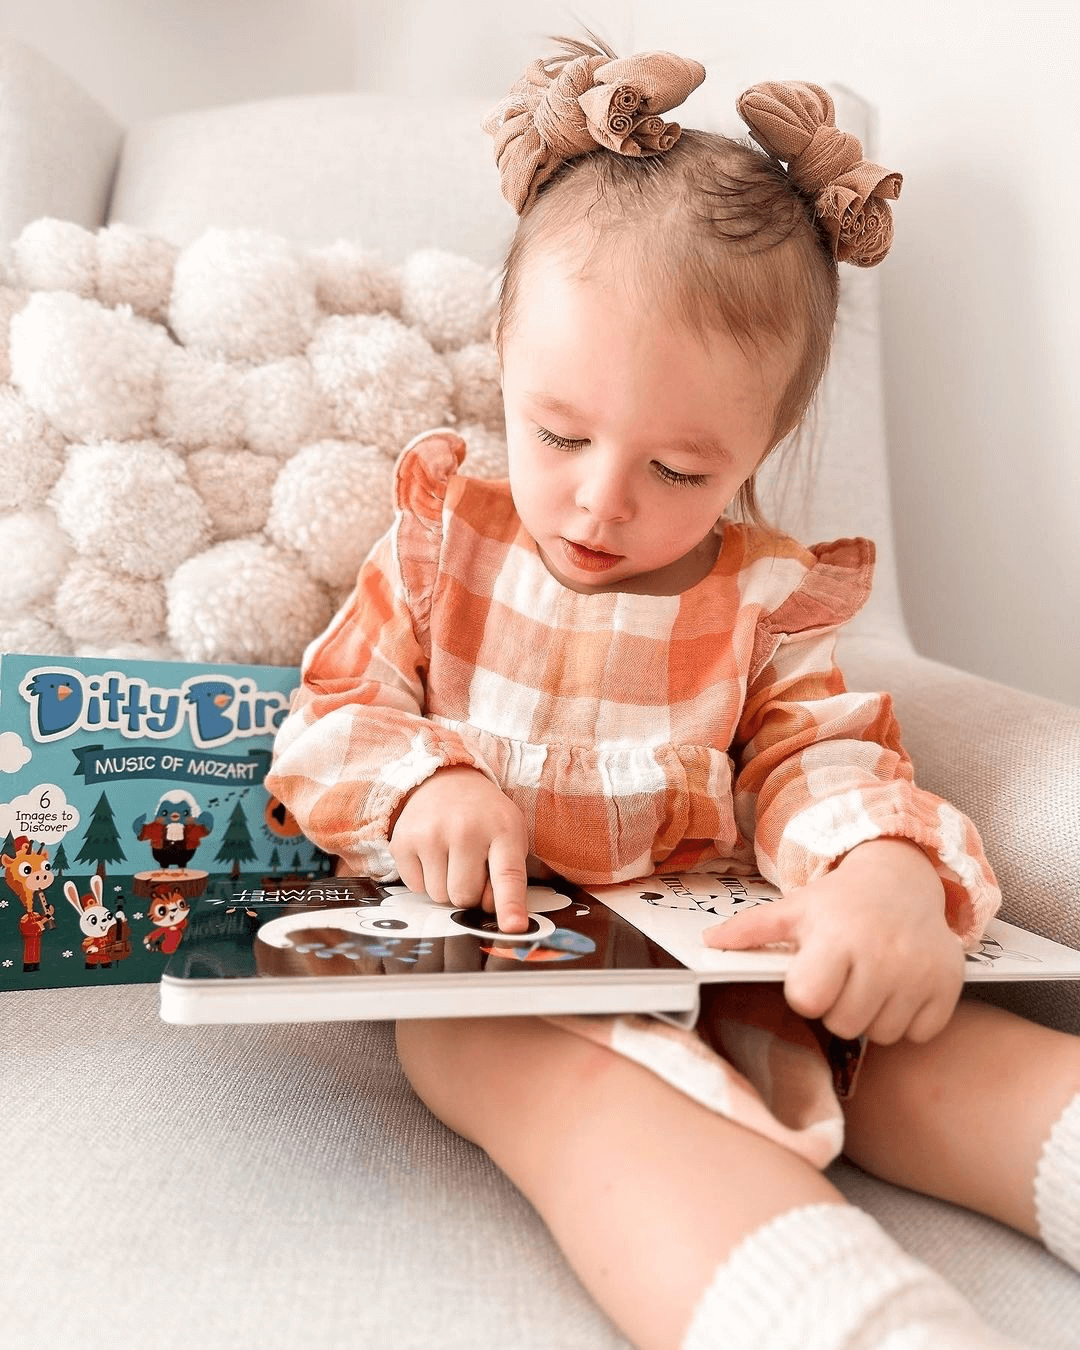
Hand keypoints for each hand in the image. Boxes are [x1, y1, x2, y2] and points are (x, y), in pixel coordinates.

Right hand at [389, 766, 529, 933]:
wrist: (447, 781)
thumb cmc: (485, 818)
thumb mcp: (510, 837)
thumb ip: (507, 877)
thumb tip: (498, 920)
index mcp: (503, 830)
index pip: (507, 875)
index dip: (510, 905)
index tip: (513, 928)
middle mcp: (465, 829)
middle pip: (464, 897)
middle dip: (469, 894)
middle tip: (472, 868)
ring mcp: (430, 834)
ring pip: (438, 897)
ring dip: (446, 888)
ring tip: (452, 858)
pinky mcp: (402, 841)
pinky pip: (415, 887)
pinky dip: (425, 880)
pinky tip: (433, 855)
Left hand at [702, 839, 965, 1044]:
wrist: (903, 878)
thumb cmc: (841, 901)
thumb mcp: (795, 908)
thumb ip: (751, 929)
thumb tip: (708, 944)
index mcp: (837, 936)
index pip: (809, 1000)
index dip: (806, 992)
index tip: (813, 973)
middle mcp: (881, 955)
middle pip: (844, 1023)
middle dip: (838, 1005)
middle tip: (844, 975)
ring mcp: (919, 972)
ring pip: (882, 1034)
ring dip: (873, 1014)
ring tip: (871, 978)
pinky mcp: (949, 985)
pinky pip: (920, 1032)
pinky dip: (910, 1018)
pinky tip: (902, 986)